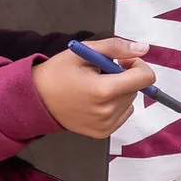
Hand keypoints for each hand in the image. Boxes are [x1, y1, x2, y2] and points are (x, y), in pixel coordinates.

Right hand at [32, 38, 155, 138]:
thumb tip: (144, 49)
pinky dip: (116, 104)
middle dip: (125, 77)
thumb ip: (117, 48)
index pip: (145, 78)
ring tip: (95, 87)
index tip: (122, 61)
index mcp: (104, 90)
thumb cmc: (58, 73)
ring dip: (120, 91)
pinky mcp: (102, 133)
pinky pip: (123, 113)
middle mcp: (107, 111)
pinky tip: (96, 100)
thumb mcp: (84, 52)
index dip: (138, 65)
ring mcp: (105, 125)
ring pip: (130, 100)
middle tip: (101, 73)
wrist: (35, 100)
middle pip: (136, 88)